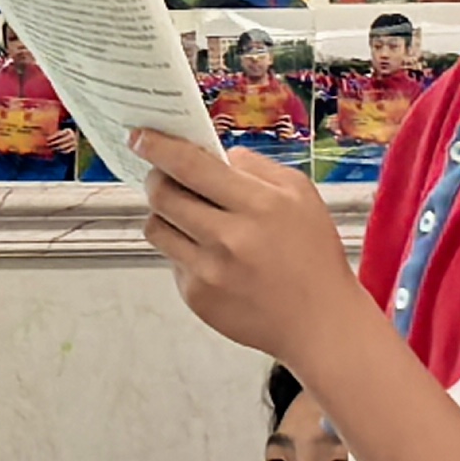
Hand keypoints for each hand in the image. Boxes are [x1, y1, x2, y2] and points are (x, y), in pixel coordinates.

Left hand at [135, 130, 365, 362]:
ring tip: (189, 216)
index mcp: (258, 204)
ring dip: (164, 215)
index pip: (190, 166)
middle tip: (165, 176)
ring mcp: (208, 271)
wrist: (319, 322)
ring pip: (156, 227)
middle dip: (157, 178)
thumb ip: (256, 167)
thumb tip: (216, 154)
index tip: (140, 137)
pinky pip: (171, 260)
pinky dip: (183, 250)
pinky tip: (211, 255)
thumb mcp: (301, 195)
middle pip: (162, 195)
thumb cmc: (313, 256)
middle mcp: (229, 238)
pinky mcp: (196, 297)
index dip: (157, 146)